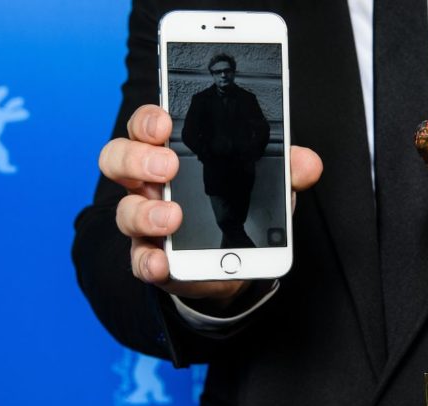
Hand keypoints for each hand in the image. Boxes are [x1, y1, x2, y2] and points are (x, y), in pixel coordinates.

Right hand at [98, 105, 322, 307]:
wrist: (233, 259)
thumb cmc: (238, 205)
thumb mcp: (264, 183)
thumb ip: (284, 170)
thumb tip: (308, 163)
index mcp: (171, 152)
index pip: (147, 125)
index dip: (149, 119)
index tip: (165, 122)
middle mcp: (150, 182)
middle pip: (120, 158)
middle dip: (139, 158)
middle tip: (169, 165)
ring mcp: (146, 220)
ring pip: (125, 210)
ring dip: (145, 212)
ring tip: (172, 218)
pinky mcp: (152, 257)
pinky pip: (139, 259)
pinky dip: (149, 261)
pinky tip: (163, 263)